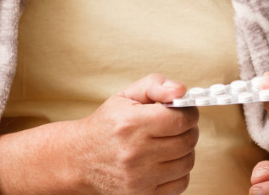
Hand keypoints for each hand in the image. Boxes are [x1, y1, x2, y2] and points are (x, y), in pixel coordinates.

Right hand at [0, 74, 198, 194]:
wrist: (79, 159)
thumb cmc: (106, 126)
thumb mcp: (126, 96)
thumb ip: (156, 86)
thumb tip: (181, 91)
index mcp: (131, 124)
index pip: (181, 119)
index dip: (189, 113)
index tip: (184, 112)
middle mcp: (135, 153)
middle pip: (187, 141)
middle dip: (188, 130)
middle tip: (177, 126)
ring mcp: (138, 178)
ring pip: (187, 163)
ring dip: (184, 151)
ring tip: (169, 143)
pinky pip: (180, 184)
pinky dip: (178, 172)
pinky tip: (165, 162)